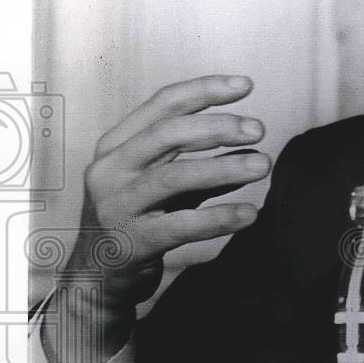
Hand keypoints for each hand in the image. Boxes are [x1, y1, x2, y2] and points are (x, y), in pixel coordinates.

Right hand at [44, 75, 270, 362]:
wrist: (99, 276)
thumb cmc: (139, 218)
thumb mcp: (168, 184)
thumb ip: (203, 162)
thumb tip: (252, 147)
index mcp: (117, 145)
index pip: (162, 104)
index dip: (204, 90)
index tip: (245, 86)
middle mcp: (111, 169)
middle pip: (167, 134)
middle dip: (217, 127)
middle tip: (258, 129)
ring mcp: (117, 206)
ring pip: (174, 177)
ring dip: (224, 167)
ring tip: (264, 165)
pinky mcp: (132, 242)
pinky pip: (181, 225)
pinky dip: (219, 217)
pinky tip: (249, 213)